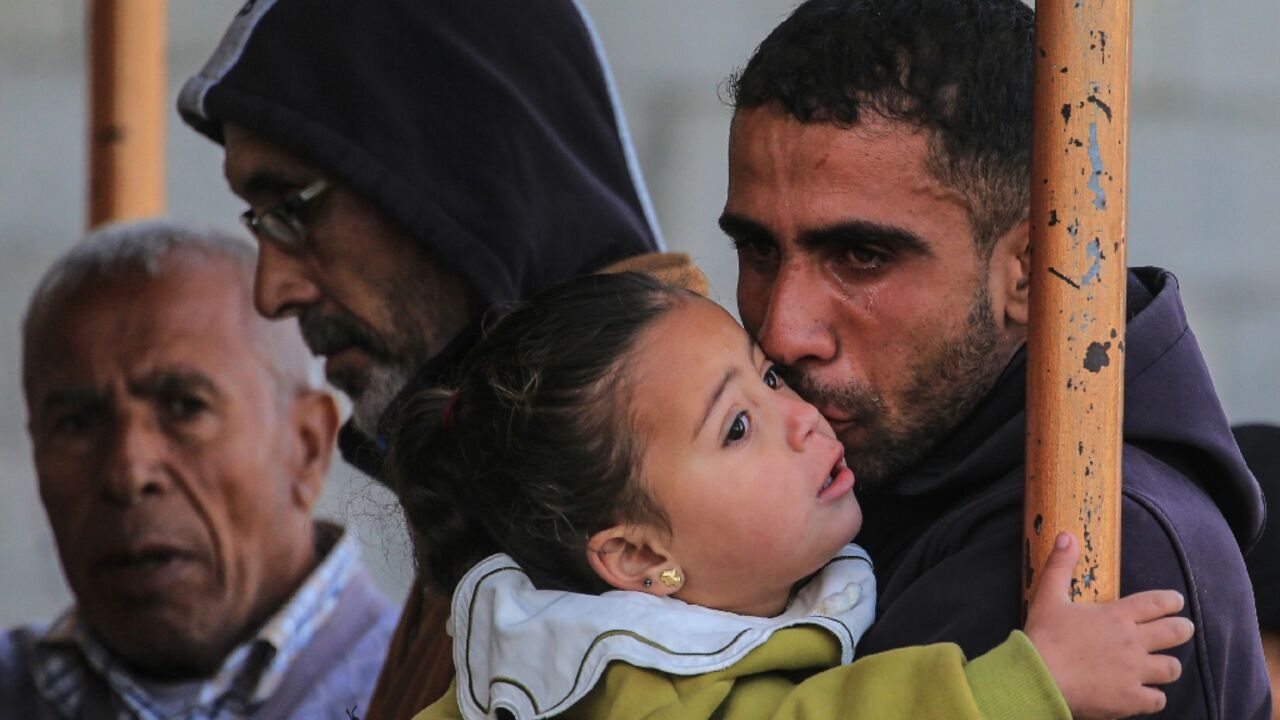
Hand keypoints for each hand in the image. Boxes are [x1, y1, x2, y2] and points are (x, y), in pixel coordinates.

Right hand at [1024, 532, 1194, 718]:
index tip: (1177, 601)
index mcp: (1116, 615)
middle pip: (1174, 633)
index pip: (1155, 603)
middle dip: (1183, 629)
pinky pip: (1157, 699)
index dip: (1171, 600)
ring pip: (1171, 668)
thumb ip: (1060, 565)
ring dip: (1169, 665)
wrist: (1038, 677)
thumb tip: (1067, 535)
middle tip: (1184, 628)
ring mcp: (1134, 672)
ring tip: (1165, 665)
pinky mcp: (1130, 699)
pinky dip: (1154, 697)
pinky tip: (1147, 695)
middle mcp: (1132, 642)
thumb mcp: (1048, 596)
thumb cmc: (1043, 636)